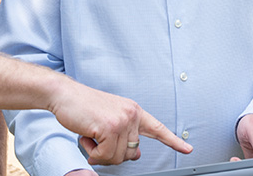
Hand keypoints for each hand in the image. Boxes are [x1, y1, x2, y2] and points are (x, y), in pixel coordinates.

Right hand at [49, 81, 191, 165]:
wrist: (64, 95)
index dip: (173, 141)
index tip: (188, 149)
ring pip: (118, 157)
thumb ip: (124, 135)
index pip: (157, 129)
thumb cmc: (83, 107)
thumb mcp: (108, 120)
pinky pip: (105, 156)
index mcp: (133, 111)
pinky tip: (87, 137)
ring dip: (100, 153)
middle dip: (112, 154)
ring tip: (91, 135)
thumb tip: (137, 154)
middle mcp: (131, 114)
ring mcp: (122, 120)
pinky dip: (93, 153)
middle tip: (97, 141)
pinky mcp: (110, 127)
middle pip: (131, 154)